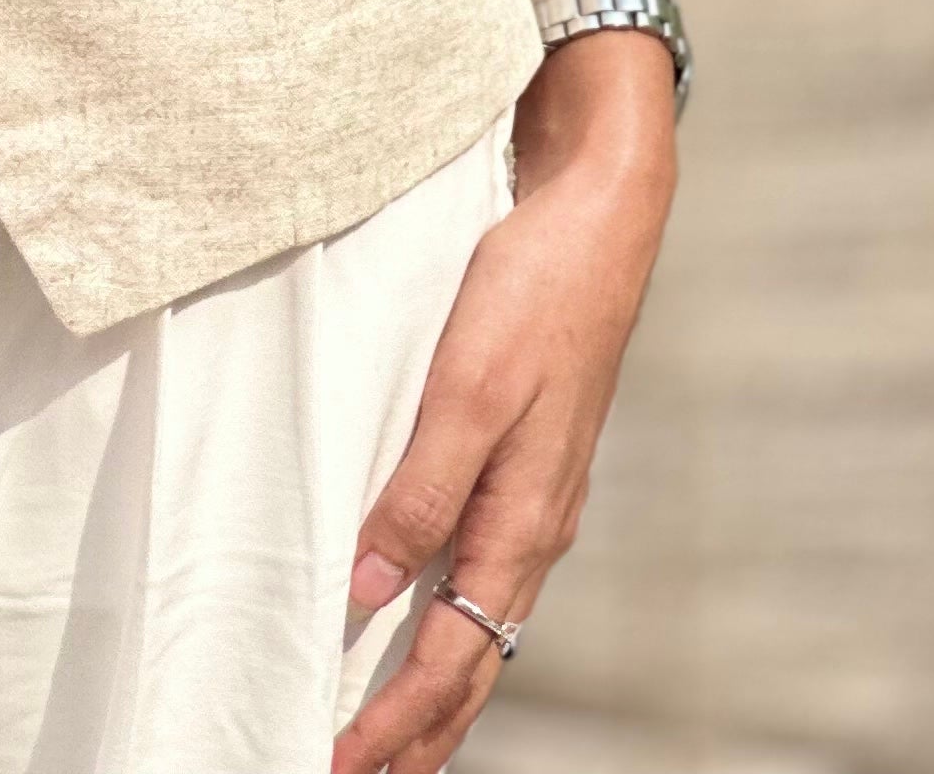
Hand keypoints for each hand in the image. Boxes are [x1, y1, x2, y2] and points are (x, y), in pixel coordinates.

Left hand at [331, 36, 675, 773]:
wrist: (599, 215)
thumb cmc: (534, 291)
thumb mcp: (467, 388)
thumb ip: (420, 491)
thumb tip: (364, 590)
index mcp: (522, 524)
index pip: (451, 662)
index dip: (393, 724)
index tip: (334, 764)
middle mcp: (534, 528)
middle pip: (473, 665)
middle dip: (417, 735)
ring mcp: (536, 497)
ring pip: (481, 625)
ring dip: (433, 690)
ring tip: (386, 737)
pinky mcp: (527, 461)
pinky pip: (484, 574)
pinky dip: (451, 623)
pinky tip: (422, 617)